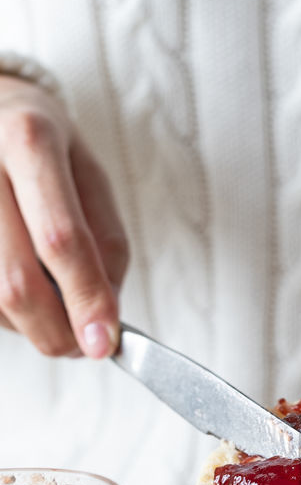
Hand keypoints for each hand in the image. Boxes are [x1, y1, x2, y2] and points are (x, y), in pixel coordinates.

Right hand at [0, 75, 127, 356]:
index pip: (60, 238)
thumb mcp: (91, 175)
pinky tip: (15, 290)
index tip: (105, 343)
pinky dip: (2, 313)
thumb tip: (104, 313)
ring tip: (51, 304)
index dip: (86, 299)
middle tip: (82, 345)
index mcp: (29, 139)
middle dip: (55, 330)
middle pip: (15, 281)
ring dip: (28, 324)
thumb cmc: (44, 146)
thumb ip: (106, 243)